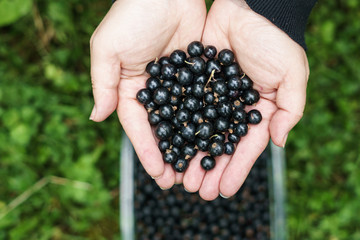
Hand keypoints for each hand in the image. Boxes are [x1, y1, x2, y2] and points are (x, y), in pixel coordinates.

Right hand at [89, 0, 206, 187]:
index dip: (147, 150)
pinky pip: (204, 101)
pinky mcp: (198, 74)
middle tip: (177, 182)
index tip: (157, 173)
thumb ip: (103, 84)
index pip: (138, 126)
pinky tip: (216, 140)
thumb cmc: (132, 16)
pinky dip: (209, 121)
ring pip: (184, 120)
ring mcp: (178, 84)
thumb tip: (95, 118)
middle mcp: (155, 90)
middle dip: (169, 155)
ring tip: (198, 169)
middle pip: (162, 129)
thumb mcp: (108, 48)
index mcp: (132, 88)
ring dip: (190, 145)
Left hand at [182, 0, 308, 199]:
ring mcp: (210, 97)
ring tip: (180, 178)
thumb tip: (280, 143)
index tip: (223, 191)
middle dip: (208, 169)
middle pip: (218, 145)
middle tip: (196, 191)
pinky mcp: (192, 84)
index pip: (245, 147)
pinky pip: (182, 108)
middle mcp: (230, 108)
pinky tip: (167, 146)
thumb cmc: (273, 40)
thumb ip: (290, 109)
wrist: (248, 8)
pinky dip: (175, 128)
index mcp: (255, 111)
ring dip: (189, 156)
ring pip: (197, 132)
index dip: (235, 169)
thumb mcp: (292, 74)